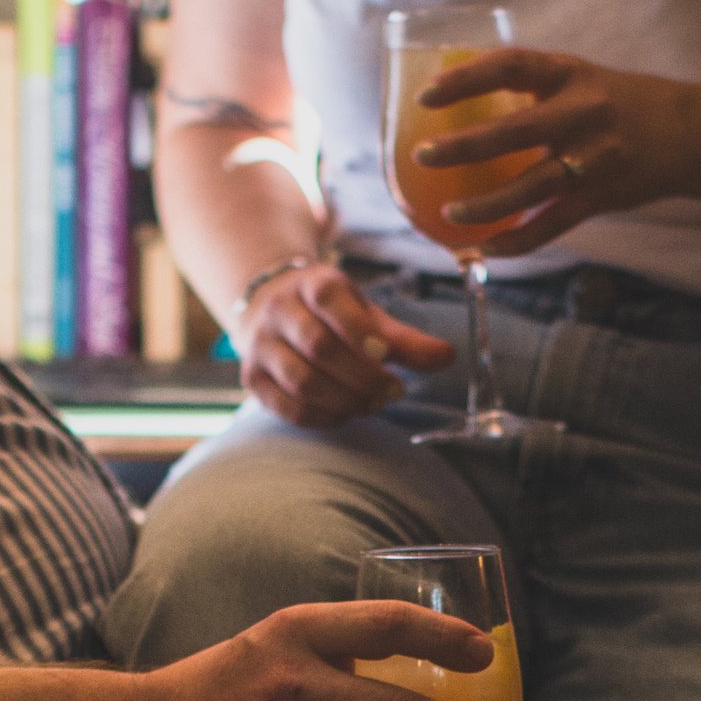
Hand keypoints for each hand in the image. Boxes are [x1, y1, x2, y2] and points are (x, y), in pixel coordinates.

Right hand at [233, 259, 452, 429]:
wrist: (270, 307)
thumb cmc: (331, 314)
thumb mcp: (366, 313)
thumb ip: (404, 338)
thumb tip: (447, 357)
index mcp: (311, 283)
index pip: (330, 302)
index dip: (361, 333)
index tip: (389, 357)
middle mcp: (278, 311)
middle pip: (319, 348)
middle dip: (362, 377)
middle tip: (393, 392)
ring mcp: (260, 346)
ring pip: (302, 382)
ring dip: (345, 400)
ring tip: (372, 403)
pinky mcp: (253, 379)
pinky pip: (289, 407)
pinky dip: (324, 417)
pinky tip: (346, 413)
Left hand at [414, 51, 700, 260]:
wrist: (690, 132)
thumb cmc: (618, 103)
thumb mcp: (579, 77)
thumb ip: (532, 87)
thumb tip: (460, 98)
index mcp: (570, 73)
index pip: (511, 66)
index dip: (465, 78)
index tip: (425, 95)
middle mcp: (583, 112)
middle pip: (516, 132)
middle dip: (464, 146)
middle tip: (422, 156)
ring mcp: (595, 158)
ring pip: (531, 187)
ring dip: (485, 205)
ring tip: (448, 213)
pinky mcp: (602, 197)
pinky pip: (552, 225)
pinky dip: (516, 240)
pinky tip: (483, 248)